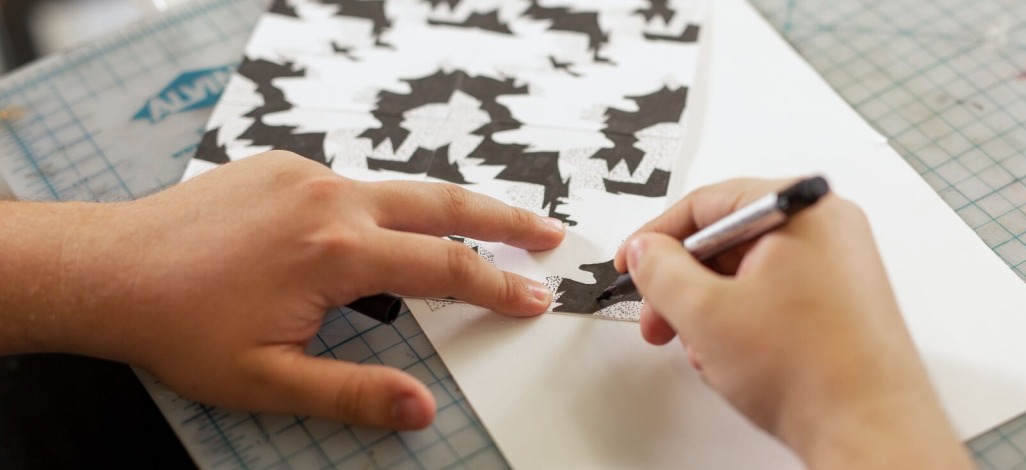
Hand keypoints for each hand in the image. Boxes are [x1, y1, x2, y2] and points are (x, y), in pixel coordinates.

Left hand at [4, 151, 564, 429]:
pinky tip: (383, 233)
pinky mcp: (282, 167)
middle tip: (546, 233)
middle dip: (505, 218)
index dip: (497, 284)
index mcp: (335, 252)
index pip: (444, 266)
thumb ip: (353, 394)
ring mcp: (304, 176)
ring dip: (448, 208)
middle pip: (443, 203)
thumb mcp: (267, 382)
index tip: (534, 294)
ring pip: (398, 189)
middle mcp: (328, 199)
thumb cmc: (177, 326)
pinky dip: (384, 207)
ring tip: (481, 227)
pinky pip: (352, 184)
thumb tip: (420, 408)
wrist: (105, 270)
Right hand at [615, 179, 970, 468]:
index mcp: (802, 208)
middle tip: (661, 315)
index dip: (658, 236)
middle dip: (685, 284)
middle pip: (729, 239)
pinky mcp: (843, 301)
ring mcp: (840, 266)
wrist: (870, 430)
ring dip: (713, 310)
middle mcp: (828, 228)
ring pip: (750, 273)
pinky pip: (777, 295)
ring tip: (707, 347)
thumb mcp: (706, 313)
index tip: (634, 260)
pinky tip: (738, 358)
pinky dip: (746, 321)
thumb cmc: (816, 373)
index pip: (708, 203)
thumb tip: (647, 252)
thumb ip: (661, 272)